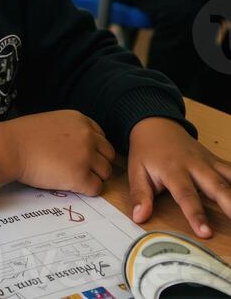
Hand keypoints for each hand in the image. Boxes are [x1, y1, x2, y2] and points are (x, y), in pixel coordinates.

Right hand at [0, 110, 114, 194]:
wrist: (11, 147)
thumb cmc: (24, 135)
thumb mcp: (53, 121)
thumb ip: (71, 131)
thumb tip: (78, 147)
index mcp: (81, 120)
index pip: (102, 138)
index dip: (94, 150)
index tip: (82, 157)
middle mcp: (88, 136)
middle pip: (109, 155)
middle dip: (98, 164)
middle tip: (81, 170)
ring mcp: (85, 156)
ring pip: (106, 173)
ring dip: (94, 178)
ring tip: (75, 179)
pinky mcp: (79, 176)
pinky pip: (96, 188)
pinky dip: (87, 190)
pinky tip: (72, 186)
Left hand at [129, 117, 230, 237]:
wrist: (156, 124)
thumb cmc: (146, 151)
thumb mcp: (136, 170)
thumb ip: (139, 194)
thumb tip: (139, 216)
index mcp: (173, 169)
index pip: (186, 195)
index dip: (196, 214)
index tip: (205, 233)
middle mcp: (195, 165)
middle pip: (217, 186)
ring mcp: (208, 162)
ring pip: (230, 178)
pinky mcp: (216, 161)